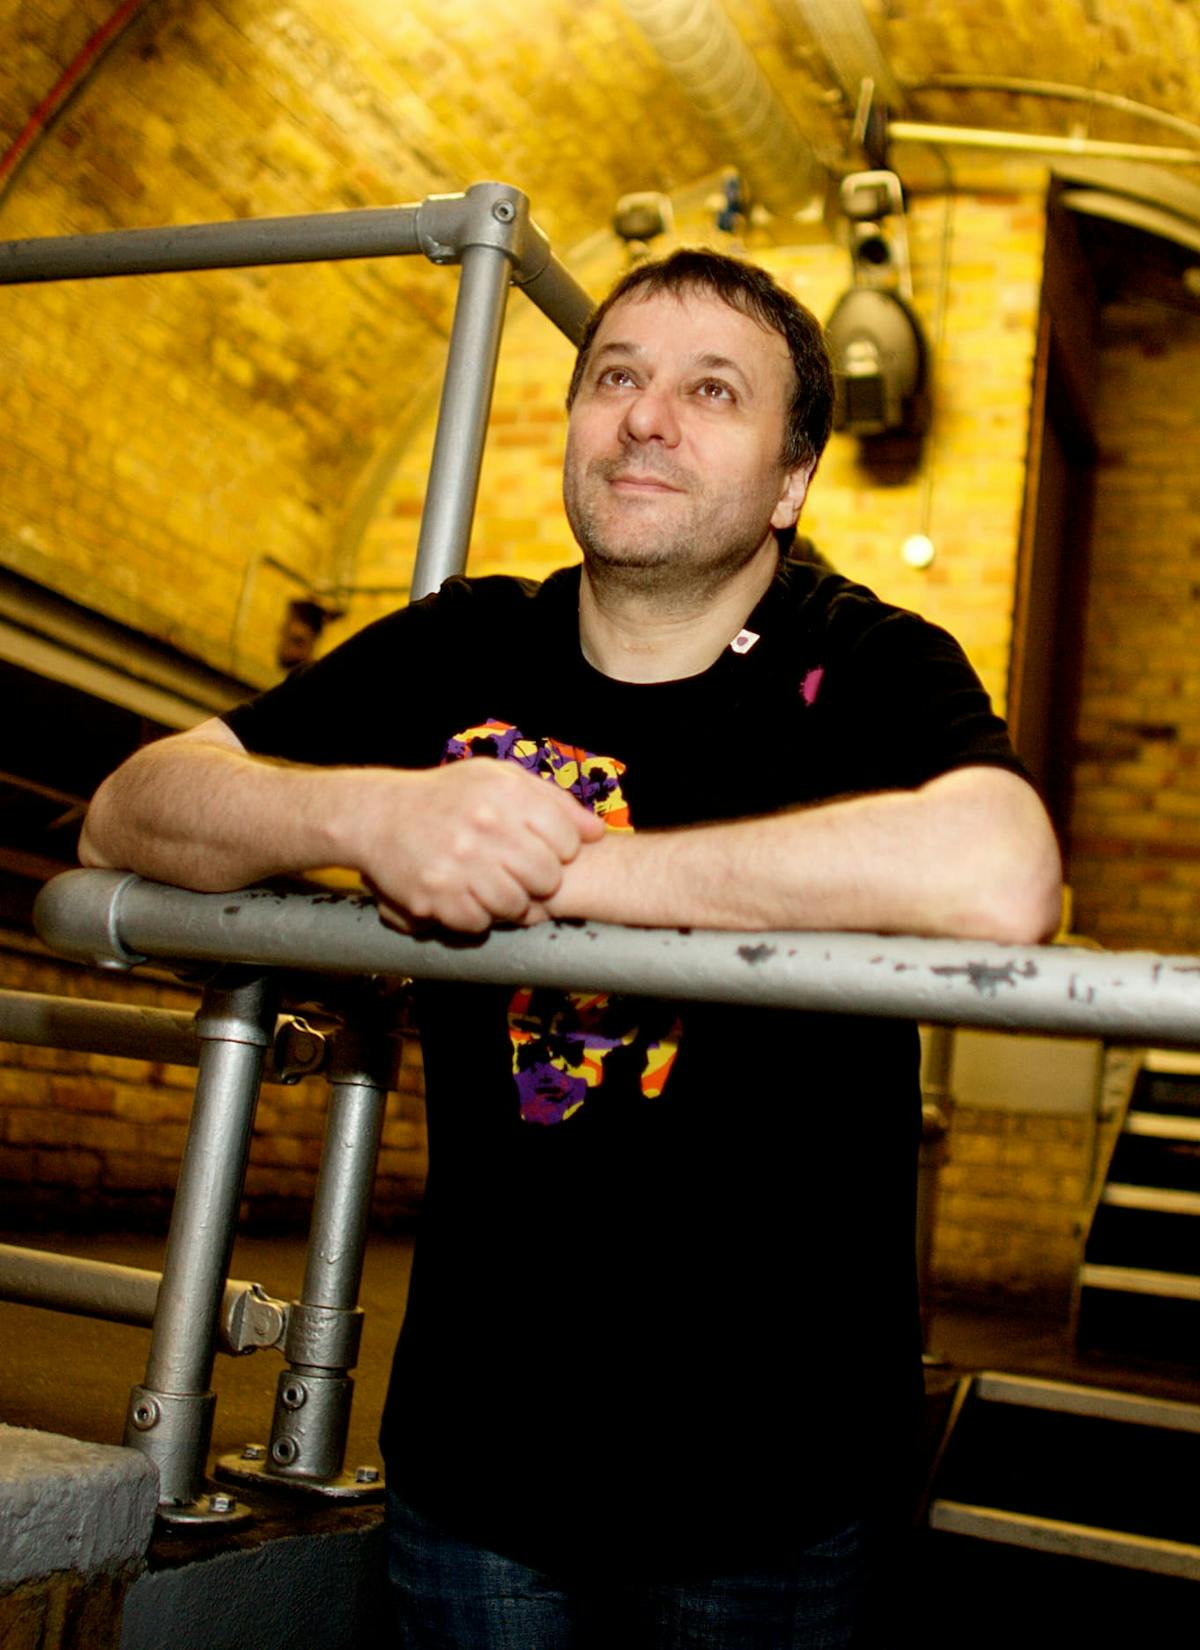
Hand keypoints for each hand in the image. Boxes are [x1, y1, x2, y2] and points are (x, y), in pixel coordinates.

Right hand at [352, 760, 606, 932]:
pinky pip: (478, 924)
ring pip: (516, 906)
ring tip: (493, 885)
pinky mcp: (435, 896)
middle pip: (547, 878)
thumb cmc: (449, 797)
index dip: (562, 851)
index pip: (567, 841)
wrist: (379, 816)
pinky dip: (477, 916)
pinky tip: (466, 895)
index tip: (543, 849)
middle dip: (540, 881)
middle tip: (520, 873)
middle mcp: (483, 827)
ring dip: (510, 903)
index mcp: (504, 794)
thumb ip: (552, 801)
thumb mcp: (499, 780)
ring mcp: (458, 864)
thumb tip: (596, 832)